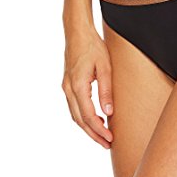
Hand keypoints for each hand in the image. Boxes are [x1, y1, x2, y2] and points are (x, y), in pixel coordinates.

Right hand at [61, 27, 113, 148]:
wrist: (77, 32)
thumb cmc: (94, 47)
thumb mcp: (105, 68)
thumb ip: (106, 91)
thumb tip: (109, 113)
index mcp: (78, 86)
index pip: (88, 116)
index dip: (99, 130)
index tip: (111, 139)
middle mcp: (68, 89)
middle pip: (80, 120)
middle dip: (94, 134)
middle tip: (108, 144)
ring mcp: (66, 87)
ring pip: (75, 115)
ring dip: (88, 128)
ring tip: (103, 137)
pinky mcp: (68, 85)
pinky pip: (74, 108)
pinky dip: (83, 118)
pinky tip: (95, 121)